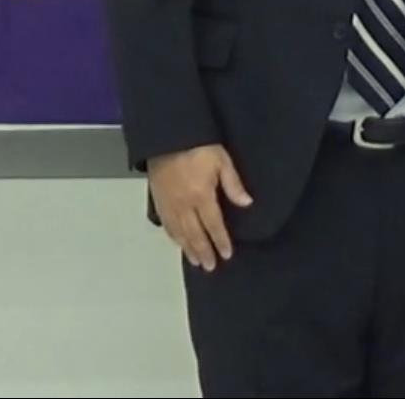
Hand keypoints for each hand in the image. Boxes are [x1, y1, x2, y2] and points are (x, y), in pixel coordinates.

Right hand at [146, 144, 252, 271]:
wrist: (167, 138)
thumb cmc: (199, 147)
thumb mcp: (222, 161)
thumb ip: (233, 184)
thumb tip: (247, 204)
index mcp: (201, 196)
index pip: (213, 225)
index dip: (220, 241)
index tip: (226, 255)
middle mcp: (183, 205)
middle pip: (195, 234)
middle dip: (204, 251)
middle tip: (211, 267)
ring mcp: (169, 204)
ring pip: (179, 233)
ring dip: (188, 249)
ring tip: (197, 262)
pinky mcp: (158, 201)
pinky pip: (167, 225)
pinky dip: (174, 237)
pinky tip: (179, 243)